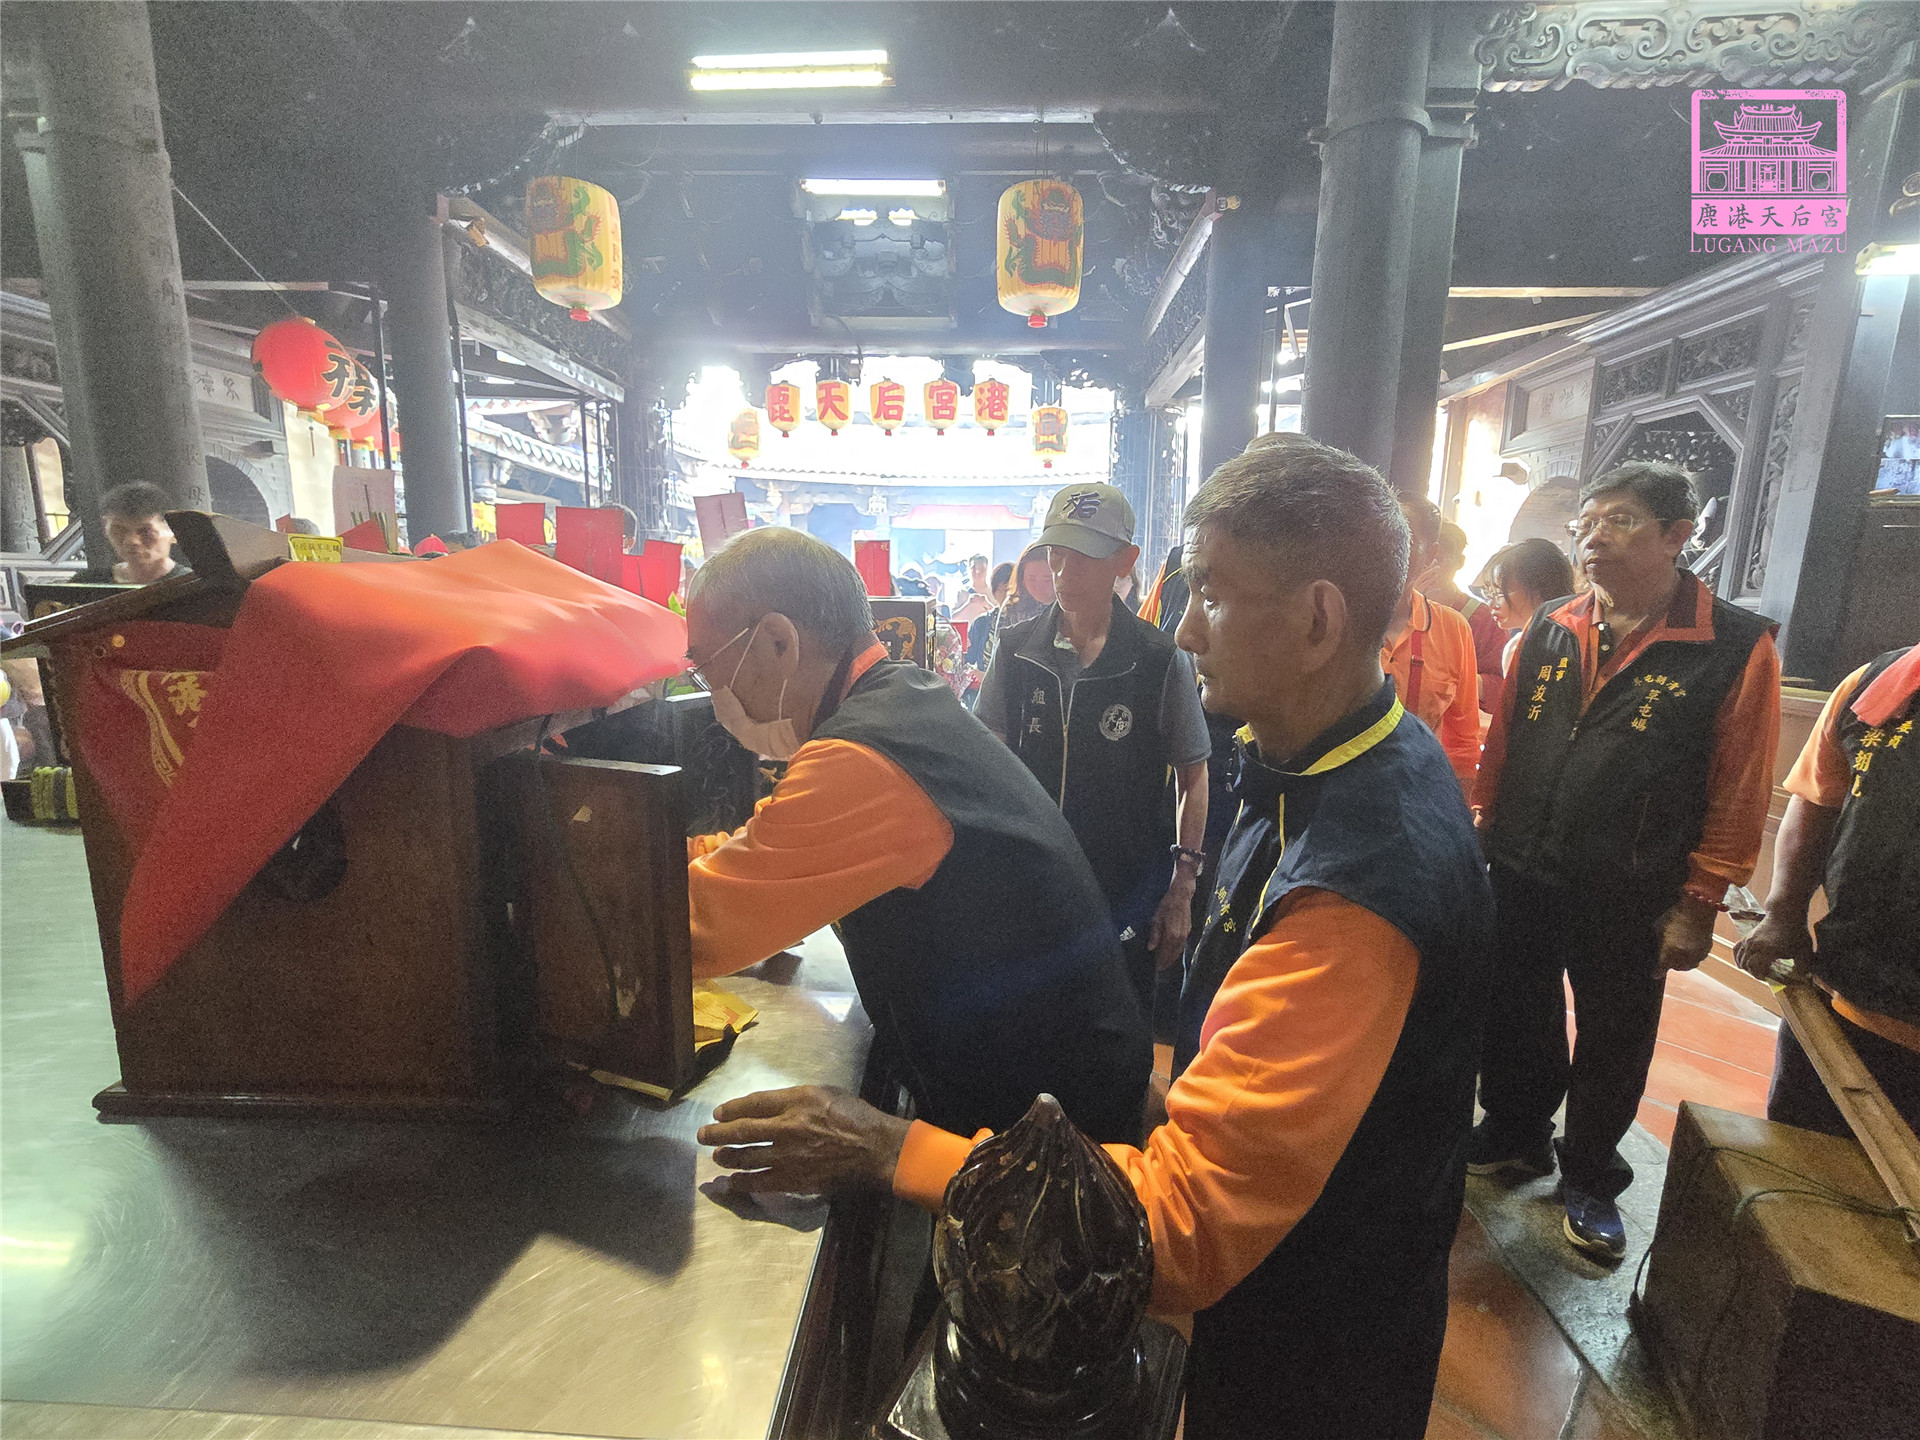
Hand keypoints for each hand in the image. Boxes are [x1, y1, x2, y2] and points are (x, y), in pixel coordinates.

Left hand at [697, 1086, 909, 1195]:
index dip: (731, 1108)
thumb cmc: (856, 1116)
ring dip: (726, 1157)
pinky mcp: (794, 1179)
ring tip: (717, 1157)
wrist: (875, 1149)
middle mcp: (787, 1127)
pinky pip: (760, 1182)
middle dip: (717, 1133)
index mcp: (796, 1101)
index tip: (718, 1113)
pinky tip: (732, 1182)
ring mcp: (788, 1155)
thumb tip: (773, 1106)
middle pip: (742, 1130)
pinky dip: (742, 1182)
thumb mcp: (827, 1092)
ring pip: (746, 1157)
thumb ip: (797, 1098)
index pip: (753, 1103)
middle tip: (702, 1135)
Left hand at [1149, 872, 1196, 970]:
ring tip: (1165, 963)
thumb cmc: (1166, 906)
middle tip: (1160, 969)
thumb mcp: (1156, 919)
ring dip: (1172, 958)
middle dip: (1166, 963)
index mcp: (1171, 935)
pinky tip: (1172, 952)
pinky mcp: (1188, 931)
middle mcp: (1180, 937)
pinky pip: (1182, 945)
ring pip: (1178, 951)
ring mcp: (1185, 935)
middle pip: (1173, 955)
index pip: (1165, 953)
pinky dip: (1177, 952)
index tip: (1156, 968)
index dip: (1160, 961)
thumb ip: (1155, 935)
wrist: (1181, 896)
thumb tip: (1151, 949)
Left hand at [1655, 896, 1718, 971]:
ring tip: (1679, 956)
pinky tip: (1690, 949)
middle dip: (1671, 965)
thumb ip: (1657, 941)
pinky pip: (1699, 958)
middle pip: (1676, 968)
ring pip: (1689, 965)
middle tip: (1668, 960)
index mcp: (1670, 952)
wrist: (1698, 908)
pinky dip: (1693, 956)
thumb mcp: (1659, 928)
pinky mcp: (1707, 949)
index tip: (1654, 974)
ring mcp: (1697, 954)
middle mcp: (1684, 956)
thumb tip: (1656, 947)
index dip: (1657, 972)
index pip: (1661, 968)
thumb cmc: (1675, 915)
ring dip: (1683, 963)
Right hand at [1734, 911, 1813, 982]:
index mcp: (1767, 950)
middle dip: (1755, 972)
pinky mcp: (1746, 936)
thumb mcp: (1805, 951)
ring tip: (1759, 968)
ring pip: (1740, 958)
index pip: (1755, 968)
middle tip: (1767, 974)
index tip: (1770, 977)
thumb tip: (1802, 979)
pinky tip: (1743, 963)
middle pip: (1746, 965)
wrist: (1786, 913)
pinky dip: (1738, 958)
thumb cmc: (1796, 932)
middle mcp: (1754, 945)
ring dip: (1747, 966)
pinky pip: (1736, 949)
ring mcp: (1748, 940)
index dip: (1761, 976)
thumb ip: (1804, 967)